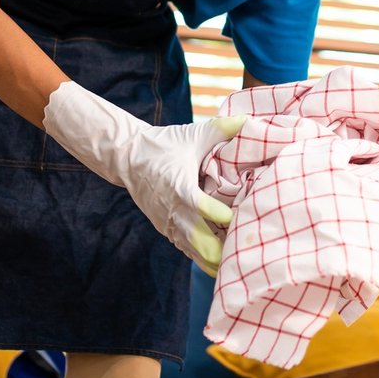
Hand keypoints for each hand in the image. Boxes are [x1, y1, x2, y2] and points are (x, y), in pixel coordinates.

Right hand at [43, 80, 243, 273]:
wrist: (128, 157)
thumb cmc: (165, 144)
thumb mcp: (194, 134)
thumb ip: (224, 128)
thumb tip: (250, 121)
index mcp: (179, 187)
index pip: (202, 208)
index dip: (223, 215)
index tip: (239, 214)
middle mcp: (173, 211)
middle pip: (201, 243)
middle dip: (225, 246)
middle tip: (248, 241)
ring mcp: (169, 224)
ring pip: (196, 254)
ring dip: (218, 256)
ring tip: (241, 254)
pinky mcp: (166, 231)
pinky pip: (188, 252)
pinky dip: (206, 256)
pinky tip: (225, 255)